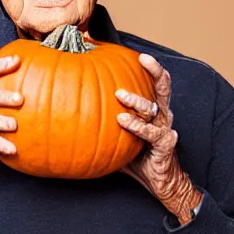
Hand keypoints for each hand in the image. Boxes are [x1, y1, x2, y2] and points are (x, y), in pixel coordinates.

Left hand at [115, 54, 202, 224]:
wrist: (160, 182)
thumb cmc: (136, 156)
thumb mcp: (118, 136)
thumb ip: (102, 121)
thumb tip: (68, 110)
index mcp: (154, 109)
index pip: (154, 82)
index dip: (148, 66)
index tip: (135, 51)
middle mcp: (162, 115)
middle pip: (163, 87)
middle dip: (155, 70)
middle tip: (142, 58)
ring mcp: (165, 129)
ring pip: (154, 108)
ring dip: (136, 100)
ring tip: (120, 95)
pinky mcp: (165, 145)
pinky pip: (151, 133)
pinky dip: (137, 127)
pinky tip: (124, 121)